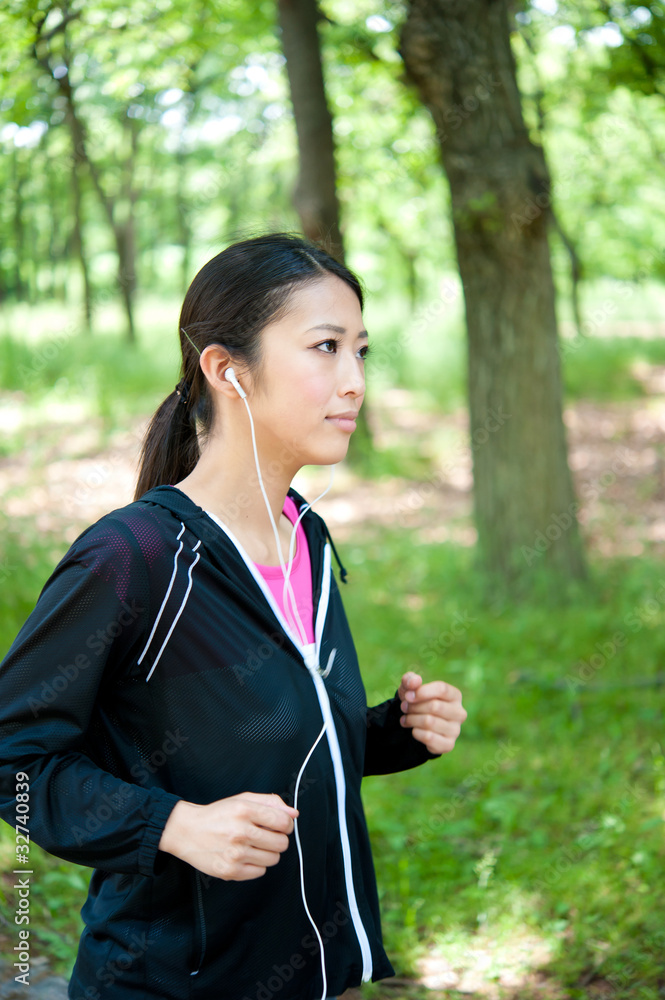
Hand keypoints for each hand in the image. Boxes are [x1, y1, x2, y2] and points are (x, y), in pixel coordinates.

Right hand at [159, 791, 297, 880]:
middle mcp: (240, 832)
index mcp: (245, 811)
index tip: (278, 825)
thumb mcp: (242, 800)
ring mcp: (235, 854)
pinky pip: (260, 872)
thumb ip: (270, 803)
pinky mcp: (230, 872)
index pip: (284, 822)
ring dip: (267, 852)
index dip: (286, 824)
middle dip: (277, 839)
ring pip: (273, 859)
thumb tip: (294, 814)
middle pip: (281, 843)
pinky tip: (244, 855)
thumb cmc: (218, 814)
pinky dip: (256, 865)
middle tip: (264, 836)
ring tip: (252, 845)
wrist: (187, 831)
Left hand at [397, 671, 466, 754]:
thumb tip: (415, 681)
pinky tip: (413, 730)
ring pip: (429, 722)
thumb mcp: (410, 688)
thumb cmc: (417, 701)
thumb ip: (410, 680)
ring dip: (412, 719)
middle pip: (434, 706)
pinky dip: (416, 733)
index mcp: (455, 695)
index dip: (422, 692)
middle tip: (404, 707)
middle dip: (414, 707)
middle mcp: (460, 712)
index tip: (407, 696)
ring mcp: (455, 730)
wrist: (417, 724)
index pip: (442, 689)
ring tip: (405, 718)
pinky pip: (429, 737)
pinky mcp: (449, 744)